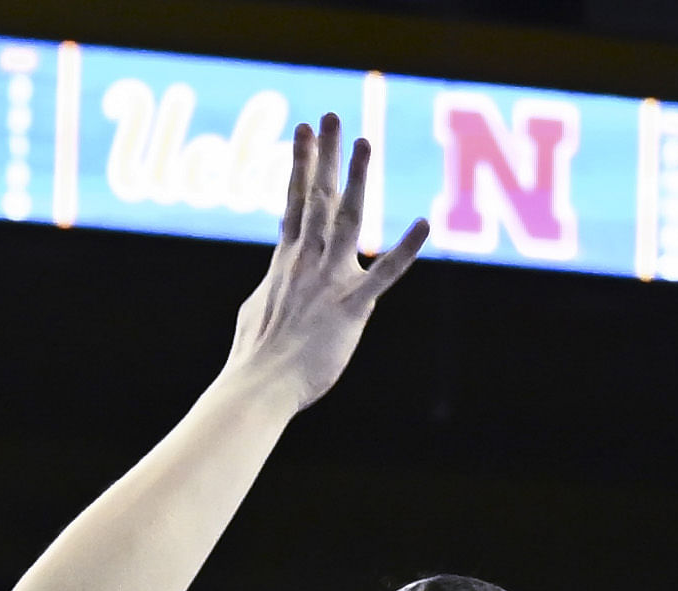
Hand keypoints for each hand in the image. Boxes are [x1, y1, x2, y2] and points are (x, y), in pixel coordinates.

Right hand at [221, 119, 424, 410]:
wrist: (259, 388)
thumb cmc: (254, 360)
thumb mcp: (255, 312)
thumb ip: (272, 288)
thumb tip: (274, 283)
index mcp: (285, 262)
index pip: (294, 202)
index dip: (300, 164)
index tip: (304, 131)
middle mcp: (307, 262)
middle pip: (318, 198)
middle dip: (325, 154)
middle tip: (331, 116)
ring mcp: (329, 282)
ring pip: (347, 220)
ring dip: (356, 179)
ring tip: (363, 141)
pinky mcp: (351, 309)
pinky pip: (385, 275)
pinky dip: (405, 249)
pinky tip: (424, 224)